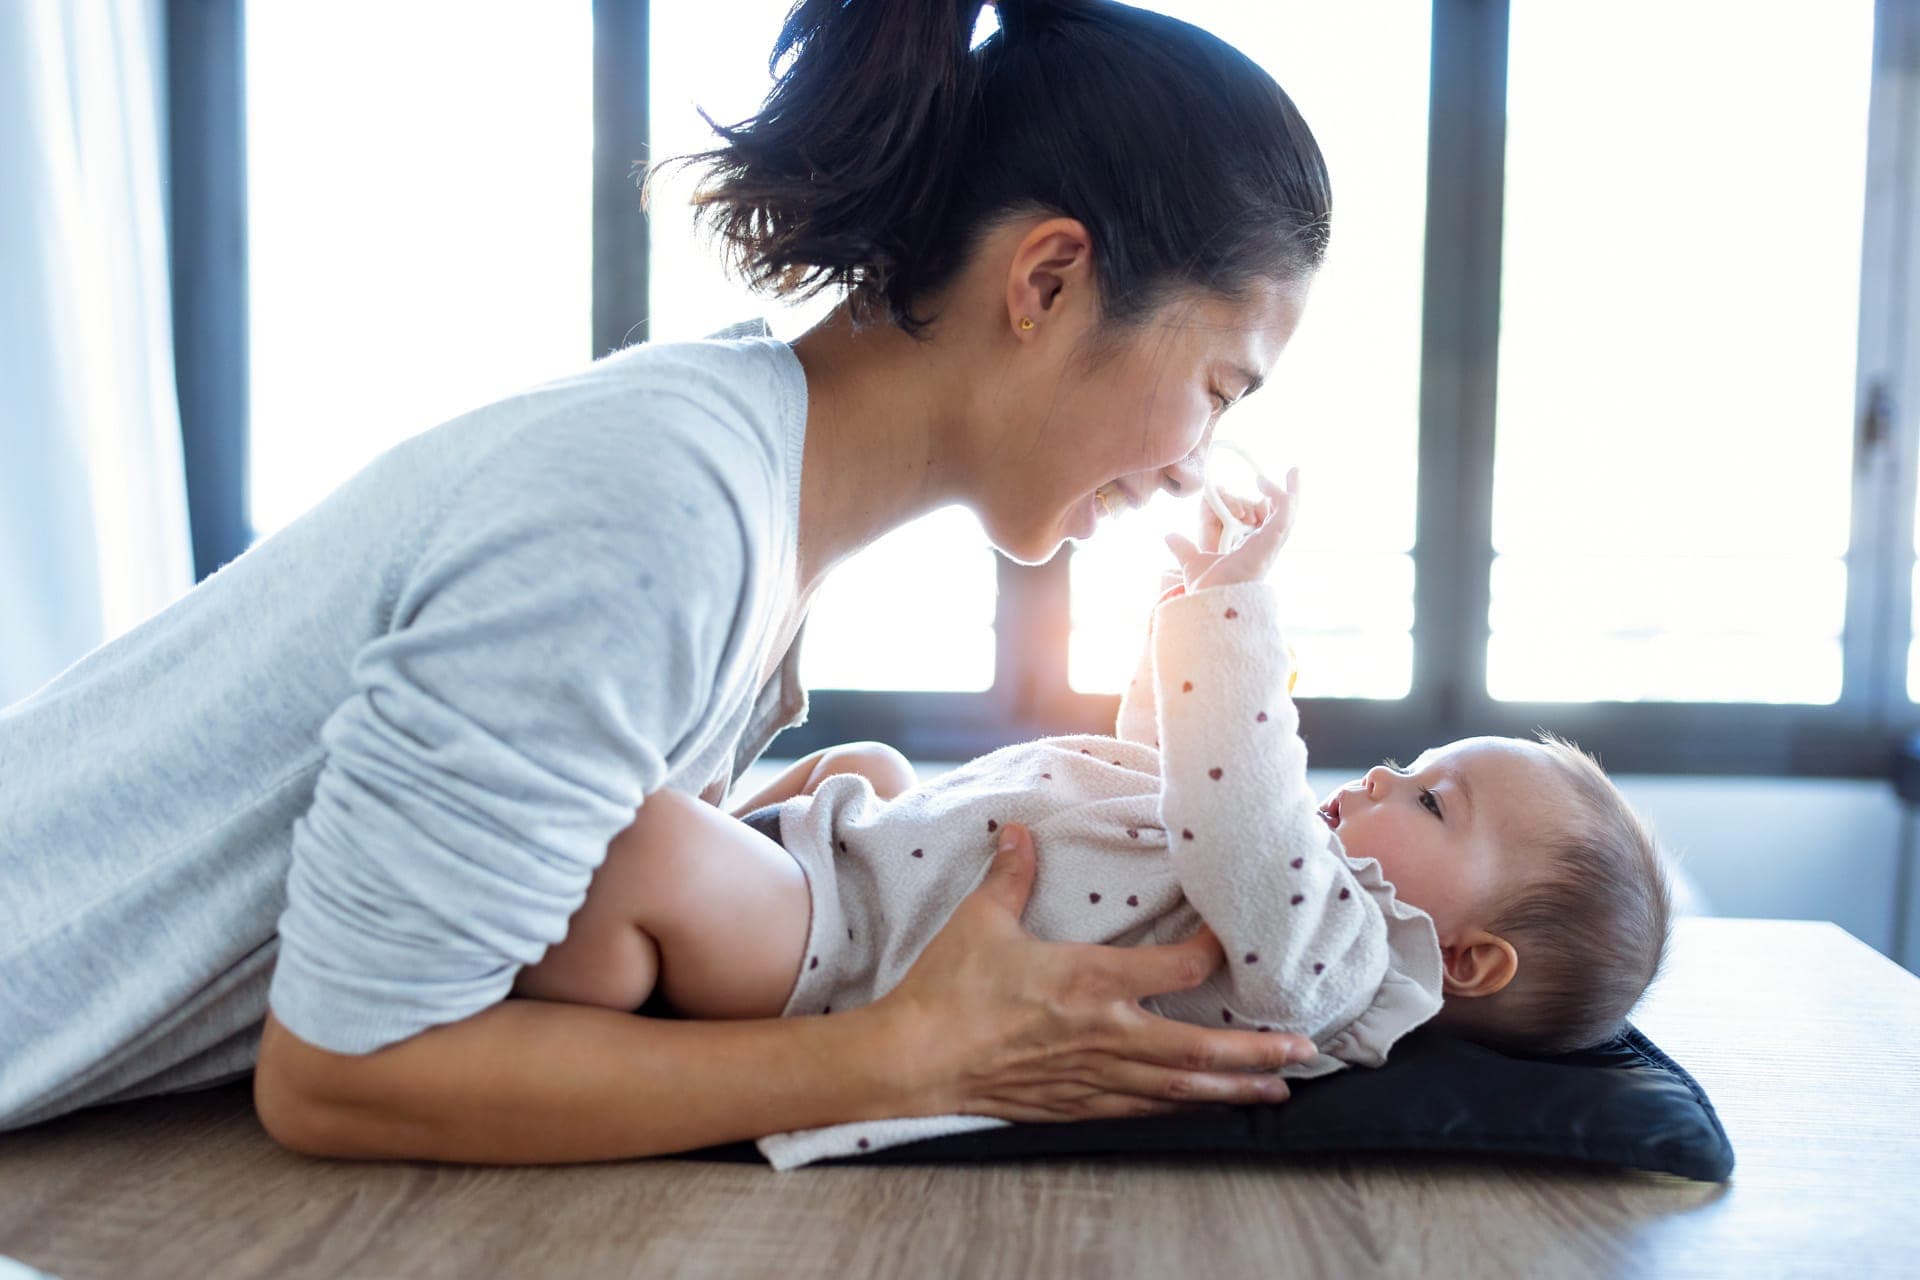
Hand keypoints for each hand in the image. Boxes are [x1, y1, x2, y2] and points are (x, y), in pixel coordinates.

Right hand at [874, 823, 1315, 1121]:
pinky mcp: (1073, 1104)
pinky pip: (1140, 1109)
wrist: (913, 1060)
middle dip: (1256, 1051)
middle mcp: (1104, 1033)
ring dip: (1232, 1089)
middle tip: (1304, 1049)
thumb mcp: (980, 921)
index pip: (1174, 967)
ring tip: (1276, 1092)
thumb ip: (1011, 876)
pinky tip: (1202, 1109)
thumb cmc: (947, 990)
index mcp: (1089, 981)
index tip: (1235, 939)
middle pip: (1199, 1047)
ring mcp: (1092, 1075)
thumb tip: (1018, 830)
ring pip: (1179, 1088)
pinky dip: (1179, 1108)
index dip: (1213, 952)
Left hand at [1164, 467, 1297, 593]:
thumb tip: (1169, 536)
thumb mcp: (1193, 562)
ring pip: (1288, 514)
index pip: (1269, 523)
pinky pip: (1284, 517)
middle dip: (1288, 494)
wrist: (1213, 601)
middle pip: (1285, 516)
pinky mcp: (1270, 542)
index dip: (1268, 504)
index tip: (1260, 485)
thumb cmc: (1209, 590)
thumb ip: (1184, 549)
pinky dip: (1283, 500)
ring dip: (1287, 493)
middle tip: (1292, 472)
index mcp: (1254, 549)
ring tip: (1284, 473)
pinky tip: (1272, 486)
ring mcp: (1271, 545)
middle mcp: (1266, 547)